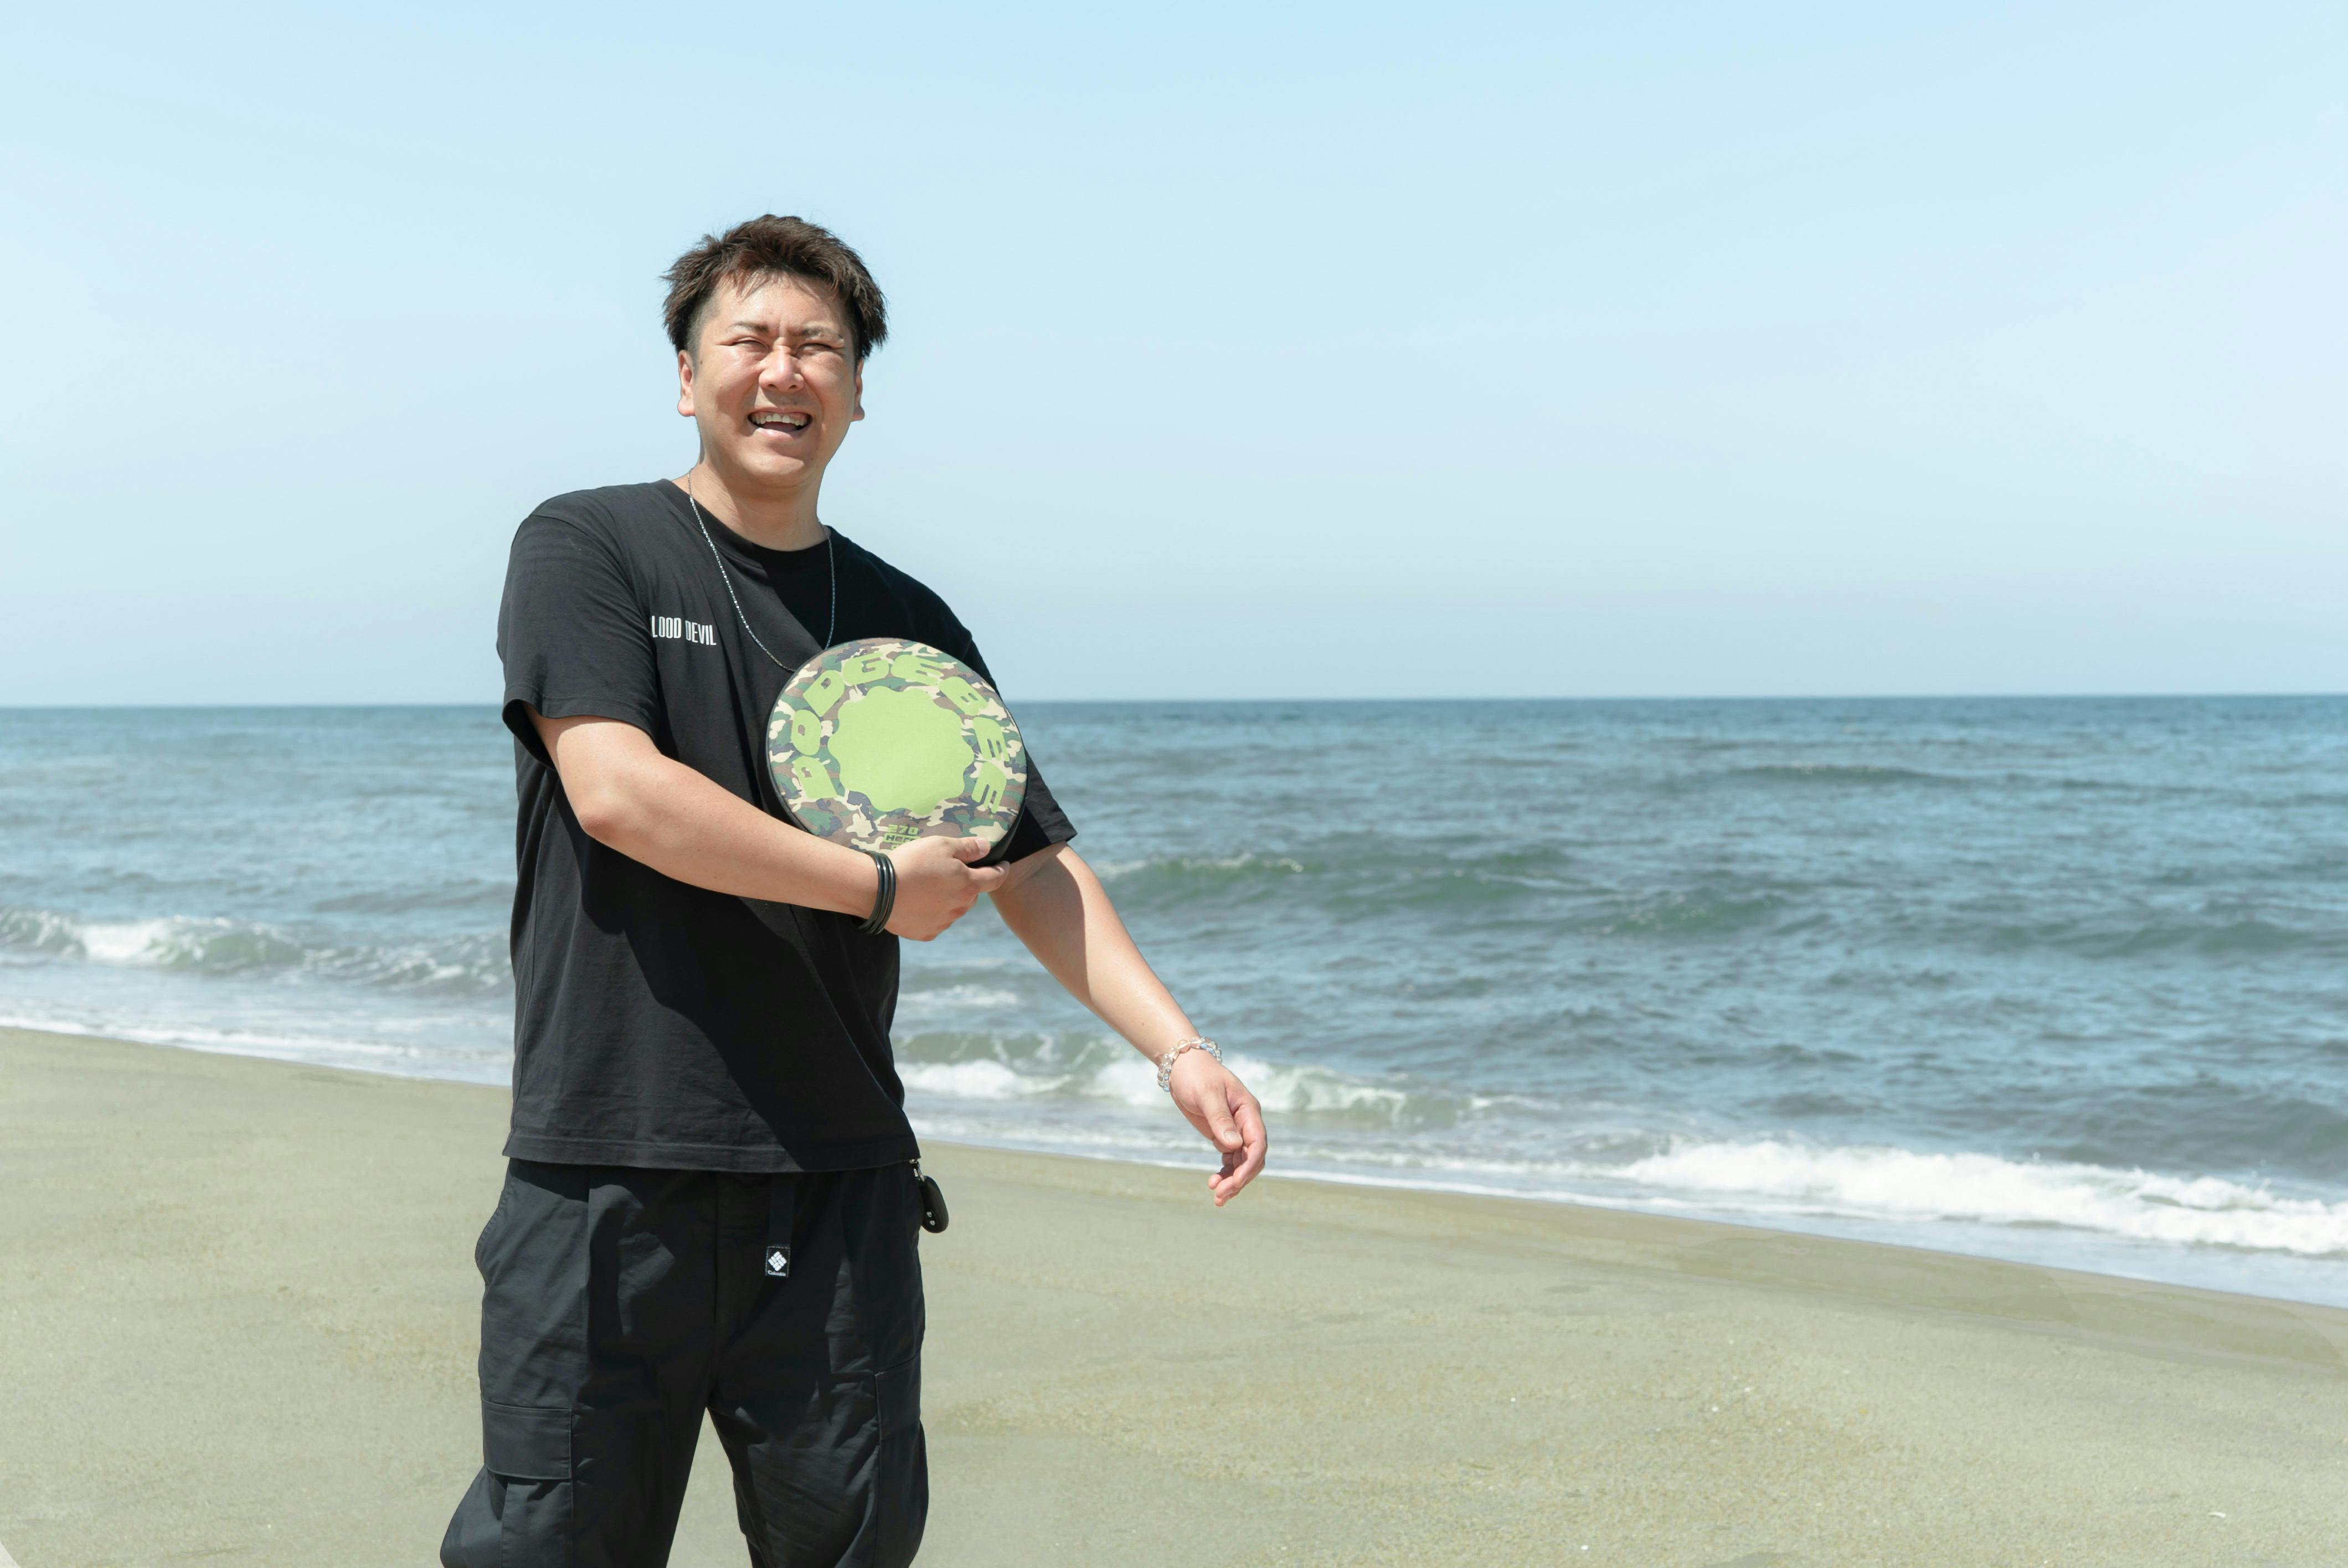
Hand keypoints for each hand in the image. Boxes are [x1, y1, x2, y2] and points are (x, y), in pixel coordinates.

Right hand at [885, 837, 1006, 940]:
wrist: (878, 891)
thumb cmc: (912, 863)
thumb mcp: (941, 845)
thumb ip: (968, 847)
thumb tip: (987, 847)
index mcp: (968, 885)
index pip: (995, 878)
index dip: (1001, 870)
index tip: (1003, 865)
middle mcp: (960, 908)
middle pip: (971, 894)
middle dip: (966, 884)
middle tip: (948, 872)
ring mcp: (943, 923)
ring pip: (954, 909)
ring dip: (949, 899)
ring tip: (927, 886)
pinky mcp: (926, 933)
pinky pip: (936, 922)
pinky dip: (932, 913)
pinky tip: (918, 902)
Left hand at [1168, 1051, 1266, 1205]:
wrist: (1182, 1067)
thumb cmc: (1196, 1075)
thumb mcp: (1207, 1095)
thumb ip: (1220, 1119)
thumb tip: (1234, 1145)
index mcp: (1249, 1111)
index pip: (1258, 1143)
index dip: (1250, 1166)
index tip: (1236, 1182)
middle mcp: (1246, 1123)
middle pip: (1252, 1158)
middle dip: (1240, 1178)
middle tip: (1219, 1195)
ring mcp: (1236, 1130)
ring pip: (1241, 1162)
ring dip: (1232, 1180)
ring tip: (1217, 1198)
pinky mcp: (1222, 1135)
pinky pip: (1230, 1160)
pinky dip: (1225, 1173)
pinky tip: (1214, 1183)